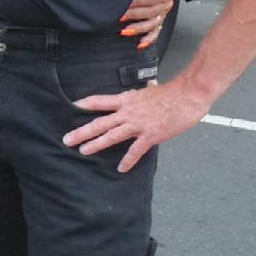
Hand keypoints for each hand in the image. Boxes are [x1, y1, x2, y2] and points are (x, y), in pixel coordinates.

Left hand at [63, 78, 208, 171]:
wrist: (188, 96)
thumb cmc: (172, 92)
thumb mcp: (151, 90)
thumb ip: (144, 93)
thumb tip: (149, 86)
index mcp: (127, 99)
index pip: (101, 101)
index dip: (86, 103)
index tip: (73, 106)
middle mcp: (128, 112)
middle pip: (100, 122)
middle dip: (82, 132)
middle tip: (67, 139)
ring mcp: (138, 125)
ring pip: (111, 136)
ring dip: (96, 144)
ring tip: (83, 151)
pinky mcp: (150, 136)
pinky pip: (136, 151)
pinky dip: (128, 160)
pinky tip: (121, 169)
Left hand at [119, 0, 175, 48]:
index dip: (143, 0)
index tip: (128, 2)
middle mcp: (167, 1)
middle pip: (153, 11)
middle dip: (135, 14)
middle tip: (119, 15)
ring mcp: (163, 11)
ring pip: (153, 23)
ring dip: (139, 28)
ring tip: (124, 30)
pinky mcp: (158, 18)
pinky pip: (156, 31)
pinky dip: (149, 39)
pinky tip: (140, 44)